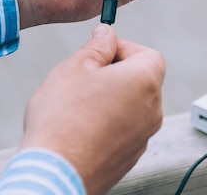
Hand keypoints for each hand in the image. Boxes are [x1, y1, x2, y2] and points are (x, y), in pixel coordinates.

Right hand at [20, 24, 165, 194]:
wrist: (55, 172)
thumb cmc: (62, 118)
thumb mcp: (75, 67)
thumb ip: (96, 46)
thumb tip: (106, 34)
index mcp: (144, 81)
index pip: (147, 53)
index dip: (123, 48)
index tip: (99, 51)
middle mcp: (152, 110)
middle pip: (139, 80)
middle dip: (113, 73)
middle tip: (82, 78)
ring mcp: (142, 137)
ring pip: (130, 106)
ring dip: (108, 99)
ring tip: (76, 105)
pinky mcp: (129, 158)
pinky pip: (122, 130)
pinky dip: (105, 124)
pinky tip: (78, 127)